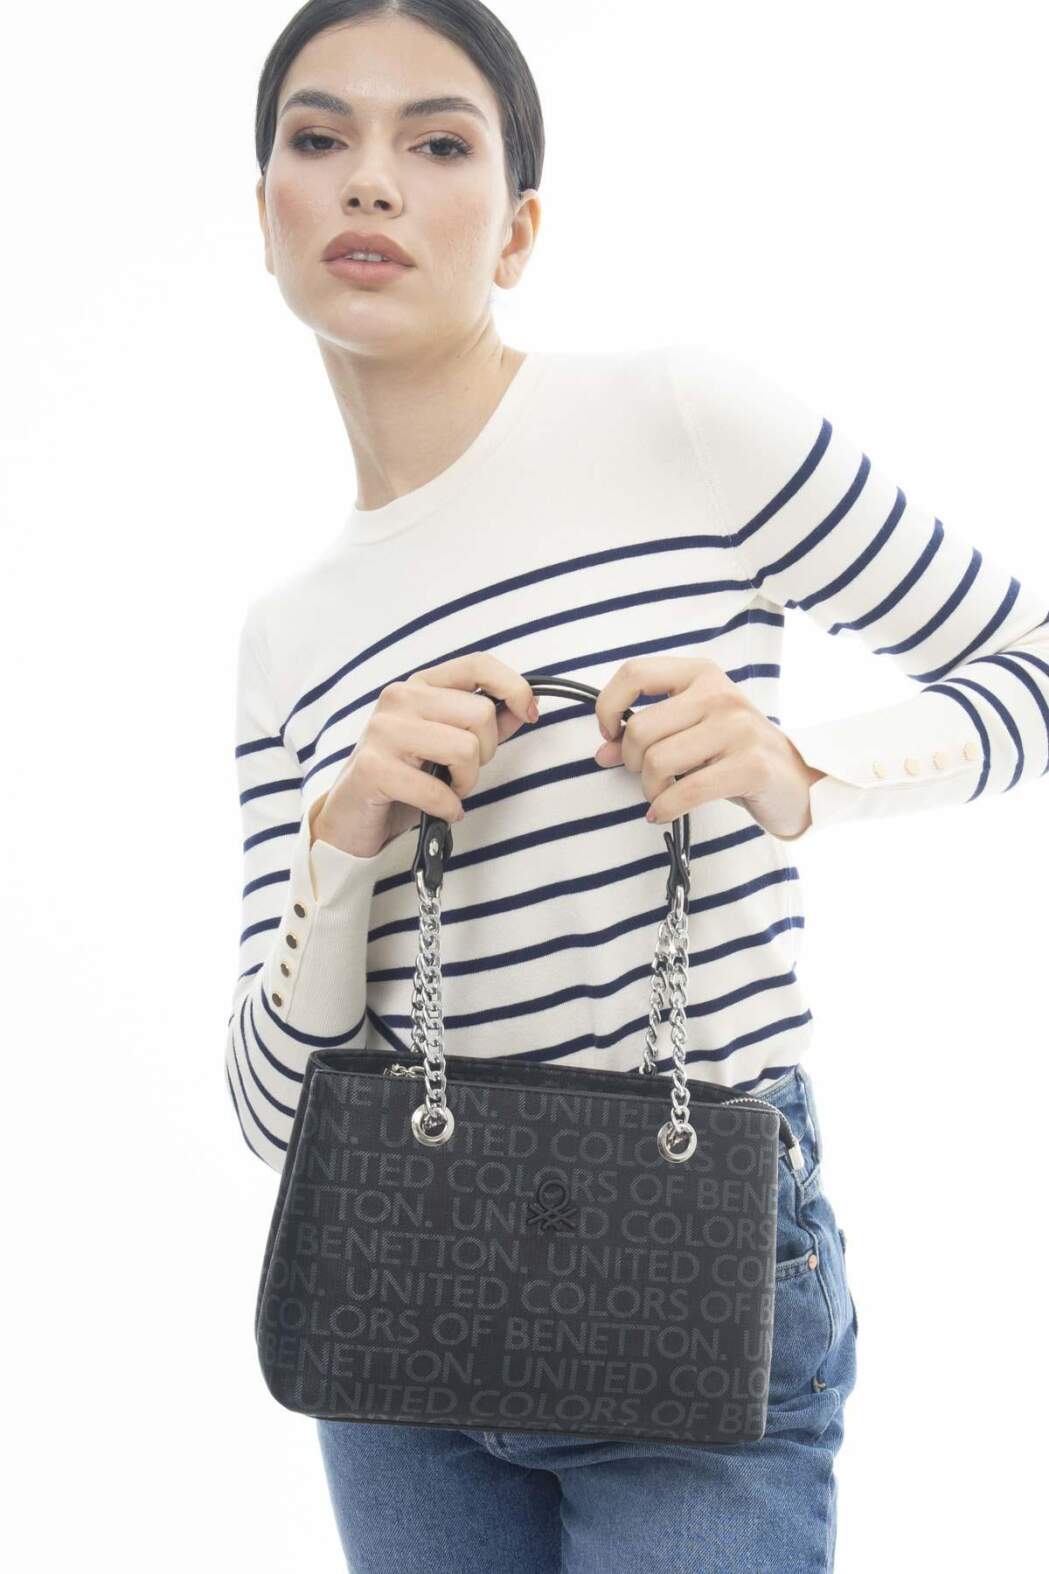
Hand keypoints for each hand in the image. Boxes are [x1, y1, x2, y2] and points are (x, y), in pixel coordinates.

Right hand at [312, 653, 538, 857]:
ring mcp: (383, 730)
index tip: (528, 713)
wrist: (351, 816)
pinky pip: (437, 789)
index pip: (478, 664)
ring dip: (467, 781)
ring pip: (464, 749)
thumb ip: (485, 724)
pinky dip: (448, 807)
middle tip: (463, 772)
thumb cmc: (403, 778)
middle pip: (480, 713)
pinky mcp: (373, 767)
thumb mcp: (447, 746)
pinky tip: (440, 809)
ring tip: (450, 790)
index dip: (514, 686)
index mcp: (420, 685)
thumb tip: (522, 708)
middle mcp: (399, 698)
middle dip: (485, 752)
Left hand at [592, 656, 825, 838]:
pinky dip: (665, 809)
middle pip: (641, 728)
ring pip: (659, 761)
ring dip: (650, 789)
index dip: (609, 706)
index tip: (611, 734)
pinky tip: (663, 813)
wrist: (796, 781)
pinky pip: (686, 791)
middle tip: (648, 777)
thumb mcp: (690, 735)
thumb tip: (602, 752)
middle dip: (633, 763)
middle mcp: (720, 693)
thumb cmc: (734, 755)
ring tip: (662, 796)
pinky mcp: (751, 765)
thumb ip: (645, 737)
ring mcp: (738, 727)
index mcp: (701, 674)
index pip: (635, 673)